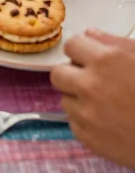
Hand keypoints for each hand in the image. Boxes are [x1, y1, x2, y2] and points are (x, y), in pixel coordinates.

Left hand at [51, 31, 134, 167]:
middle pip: (58, 73)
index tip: (88, 59)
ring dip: (79, 100)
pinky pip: (74, 123)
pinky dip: (86, 122)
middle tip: (90, 81)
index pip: (71, 45)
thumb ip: (113, 42)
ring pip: (65, 100)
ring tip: (105, 104)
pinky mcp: (88, 138)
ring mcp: (87, 114)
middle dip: (72, 75)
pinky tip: (107, 122)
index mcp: (105, 60)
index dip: (81, 51)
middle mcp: (90, 85)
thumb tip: (89, 33)